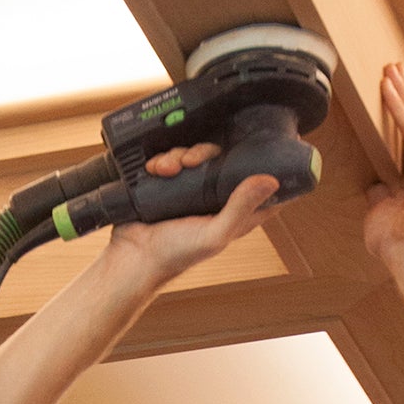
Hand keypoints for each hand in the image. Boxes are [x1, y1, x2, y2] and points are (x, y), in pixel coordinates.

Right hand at [100, 143, 278, 285]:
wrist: (132, 255)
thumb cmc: (176, 254)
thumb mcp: (214, 233)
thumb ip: (241, 208)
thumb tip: (271, 181)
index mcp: (236, 213)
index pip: (260, 184)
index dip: (262, 164)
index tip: (256, 149)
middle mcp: (215, 198)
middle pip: (222, 158)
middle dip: (204, 153)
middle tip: (190, 162)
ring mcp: (191, 189)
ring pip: (195, 155)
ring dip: (179, 155)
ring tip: (166, 169)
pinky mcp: (169, 183)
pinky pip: (171, 159)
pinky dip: (163, 160)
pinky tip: (156, 170)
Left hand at [363, 63, 403, 269]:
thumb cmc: (398, 241)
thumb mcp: (380, 210)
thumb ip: (379, 193)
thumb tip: (374, 183)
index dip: (397, 113)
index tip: (388, 91)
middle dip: (403, 94)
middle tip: (392, 68)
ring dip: (400, 93)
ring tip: (390, 69)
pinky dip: (398, 108)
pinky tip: (389, 90)